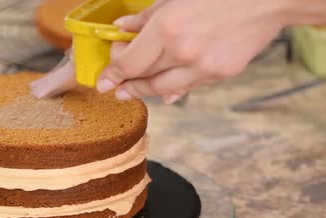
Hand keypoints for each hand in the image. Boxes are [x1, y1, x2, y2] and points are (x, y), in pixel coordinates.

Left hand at [97, 0, 286, 102]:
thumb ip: (145, 17)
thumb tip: (122, 28)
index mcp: (167, 29)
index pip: (128, 63)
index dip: (113, 72)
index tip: (105, 77)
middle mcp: (182, 53)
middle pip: (143, 79)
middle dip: (126, 83)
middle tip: (116, 87)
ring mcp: (203, 67)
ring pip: (163, 89)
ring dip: (145, 90)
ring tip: (133, 91)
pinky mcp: (221, 74)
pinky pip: (189, 87)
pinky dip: (173, 88)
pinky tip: (164, 91)